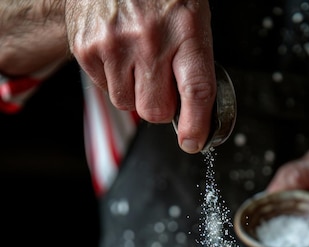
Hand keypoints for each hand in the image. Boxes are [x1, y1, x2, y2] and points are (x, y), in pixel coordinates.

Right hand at [65, 0, 215, 153]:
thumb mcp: (190, 19)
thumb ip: (194, 66)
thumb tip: (195, 116)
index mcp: (185, 29)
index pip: (196, 92)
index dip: (195, 125)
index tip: (193, 142)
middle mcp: (150, 39)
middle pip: (156, 111)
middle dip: (160, 106)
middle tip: (160, 82)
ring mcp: (115, 45)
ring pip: (128, 105)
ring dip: (134, 92)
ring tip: (136, 58)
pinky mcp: (88, 49)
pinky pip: (105, 90)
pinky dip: (113, 79)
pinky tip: (118, 52)